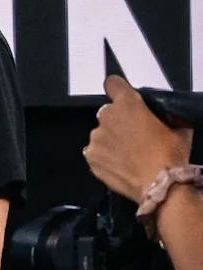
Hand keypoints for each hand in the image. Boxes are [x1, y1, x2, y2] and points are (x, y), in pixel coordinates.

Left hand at [84, 74, 190, 202]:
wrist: (160, 185)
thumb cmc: (169, 157)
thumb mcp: (178, 128)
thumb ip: (165, 116)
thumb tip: (166, 117)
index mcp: (128, 104)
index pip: (113, 84)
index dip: (117, 89)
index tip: (119, 94)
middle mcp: (108, 117)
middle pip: (108, 112)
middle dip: (119, 121)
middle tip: (135, 136)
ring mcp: (97, 138)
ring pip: (101, 133)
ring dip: (111, 140)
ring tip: (130, 154)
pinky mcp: (91, 157)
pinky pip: (95, 152)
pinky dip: (105, 157)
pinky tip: (122, 164)